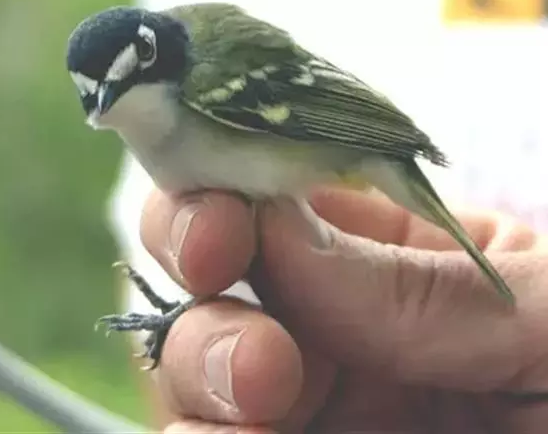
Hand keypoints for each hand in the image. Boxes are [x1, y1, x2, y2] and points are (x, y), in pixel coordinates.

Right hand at [138, 187, 547, 432]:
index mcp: (389, 257)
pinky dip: (199, 433)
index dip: (222, 198)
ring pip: (190, 366)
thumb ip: (417, 280)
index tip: (219, 233)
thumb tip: (276, 227)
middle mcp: (330, 324)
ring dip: (198, 376)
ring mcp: (302, 403)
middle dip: (203, 297)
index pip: (273, 197)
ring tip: (260, 404)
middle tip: (259, 355)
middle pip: (210, 280)